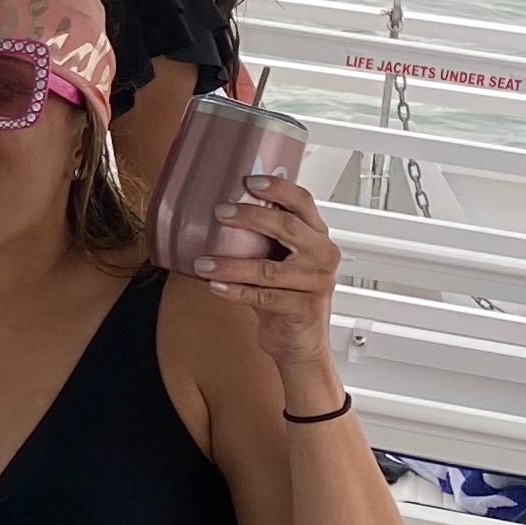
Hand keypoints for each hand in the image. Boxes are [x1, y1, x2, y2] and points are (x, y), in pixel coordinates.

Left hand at [186, 172, 343, 386]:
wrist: (302, 343)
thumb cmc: (287, 297)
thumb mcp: (278, 263)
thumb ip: (260, 240)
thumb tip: (218, 216)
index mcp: (317, 237)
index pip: (303, 203)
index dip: (278, 189)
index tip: (250, 181)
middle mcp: (322, 255)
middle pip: (287, 228)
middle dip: (250, 216)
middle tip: (220, 213)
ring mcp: (316, 283)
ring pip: (269, 269)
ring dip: (230, 264)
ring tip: (203, 262)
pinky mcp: (304, 309)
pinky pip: (264, 297)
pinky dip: (236, 291)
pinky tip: (216, 286)